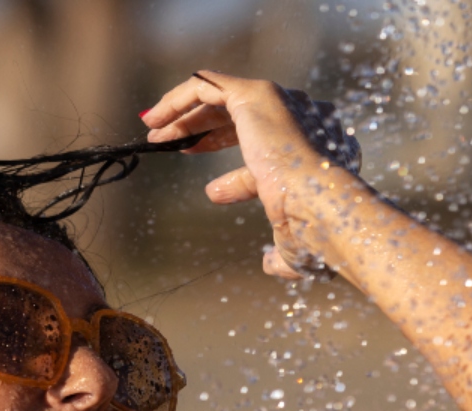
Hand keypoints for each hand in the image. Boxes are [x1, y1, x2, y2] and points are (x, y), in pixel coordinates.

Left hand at [140, 70, 364, 279]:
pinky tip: (154, 119)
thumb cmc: (312, 232)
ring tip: (151, 130)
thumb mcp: (293, 244)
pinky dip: (178, 99)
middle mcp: (298, 113)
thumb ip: (281, 251)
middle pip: (237, 112)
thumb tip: (270, 263)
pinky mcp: (255, 94)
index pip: (259, 137)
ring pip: (219, 94)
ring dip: (182, 112)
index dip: (221, 145)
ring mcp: (278, 101)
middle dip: (198, 126)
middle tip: (166, 144)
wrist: (320, 207)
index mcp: (311, 142)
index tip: (195, 163)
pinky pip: (207, 85)